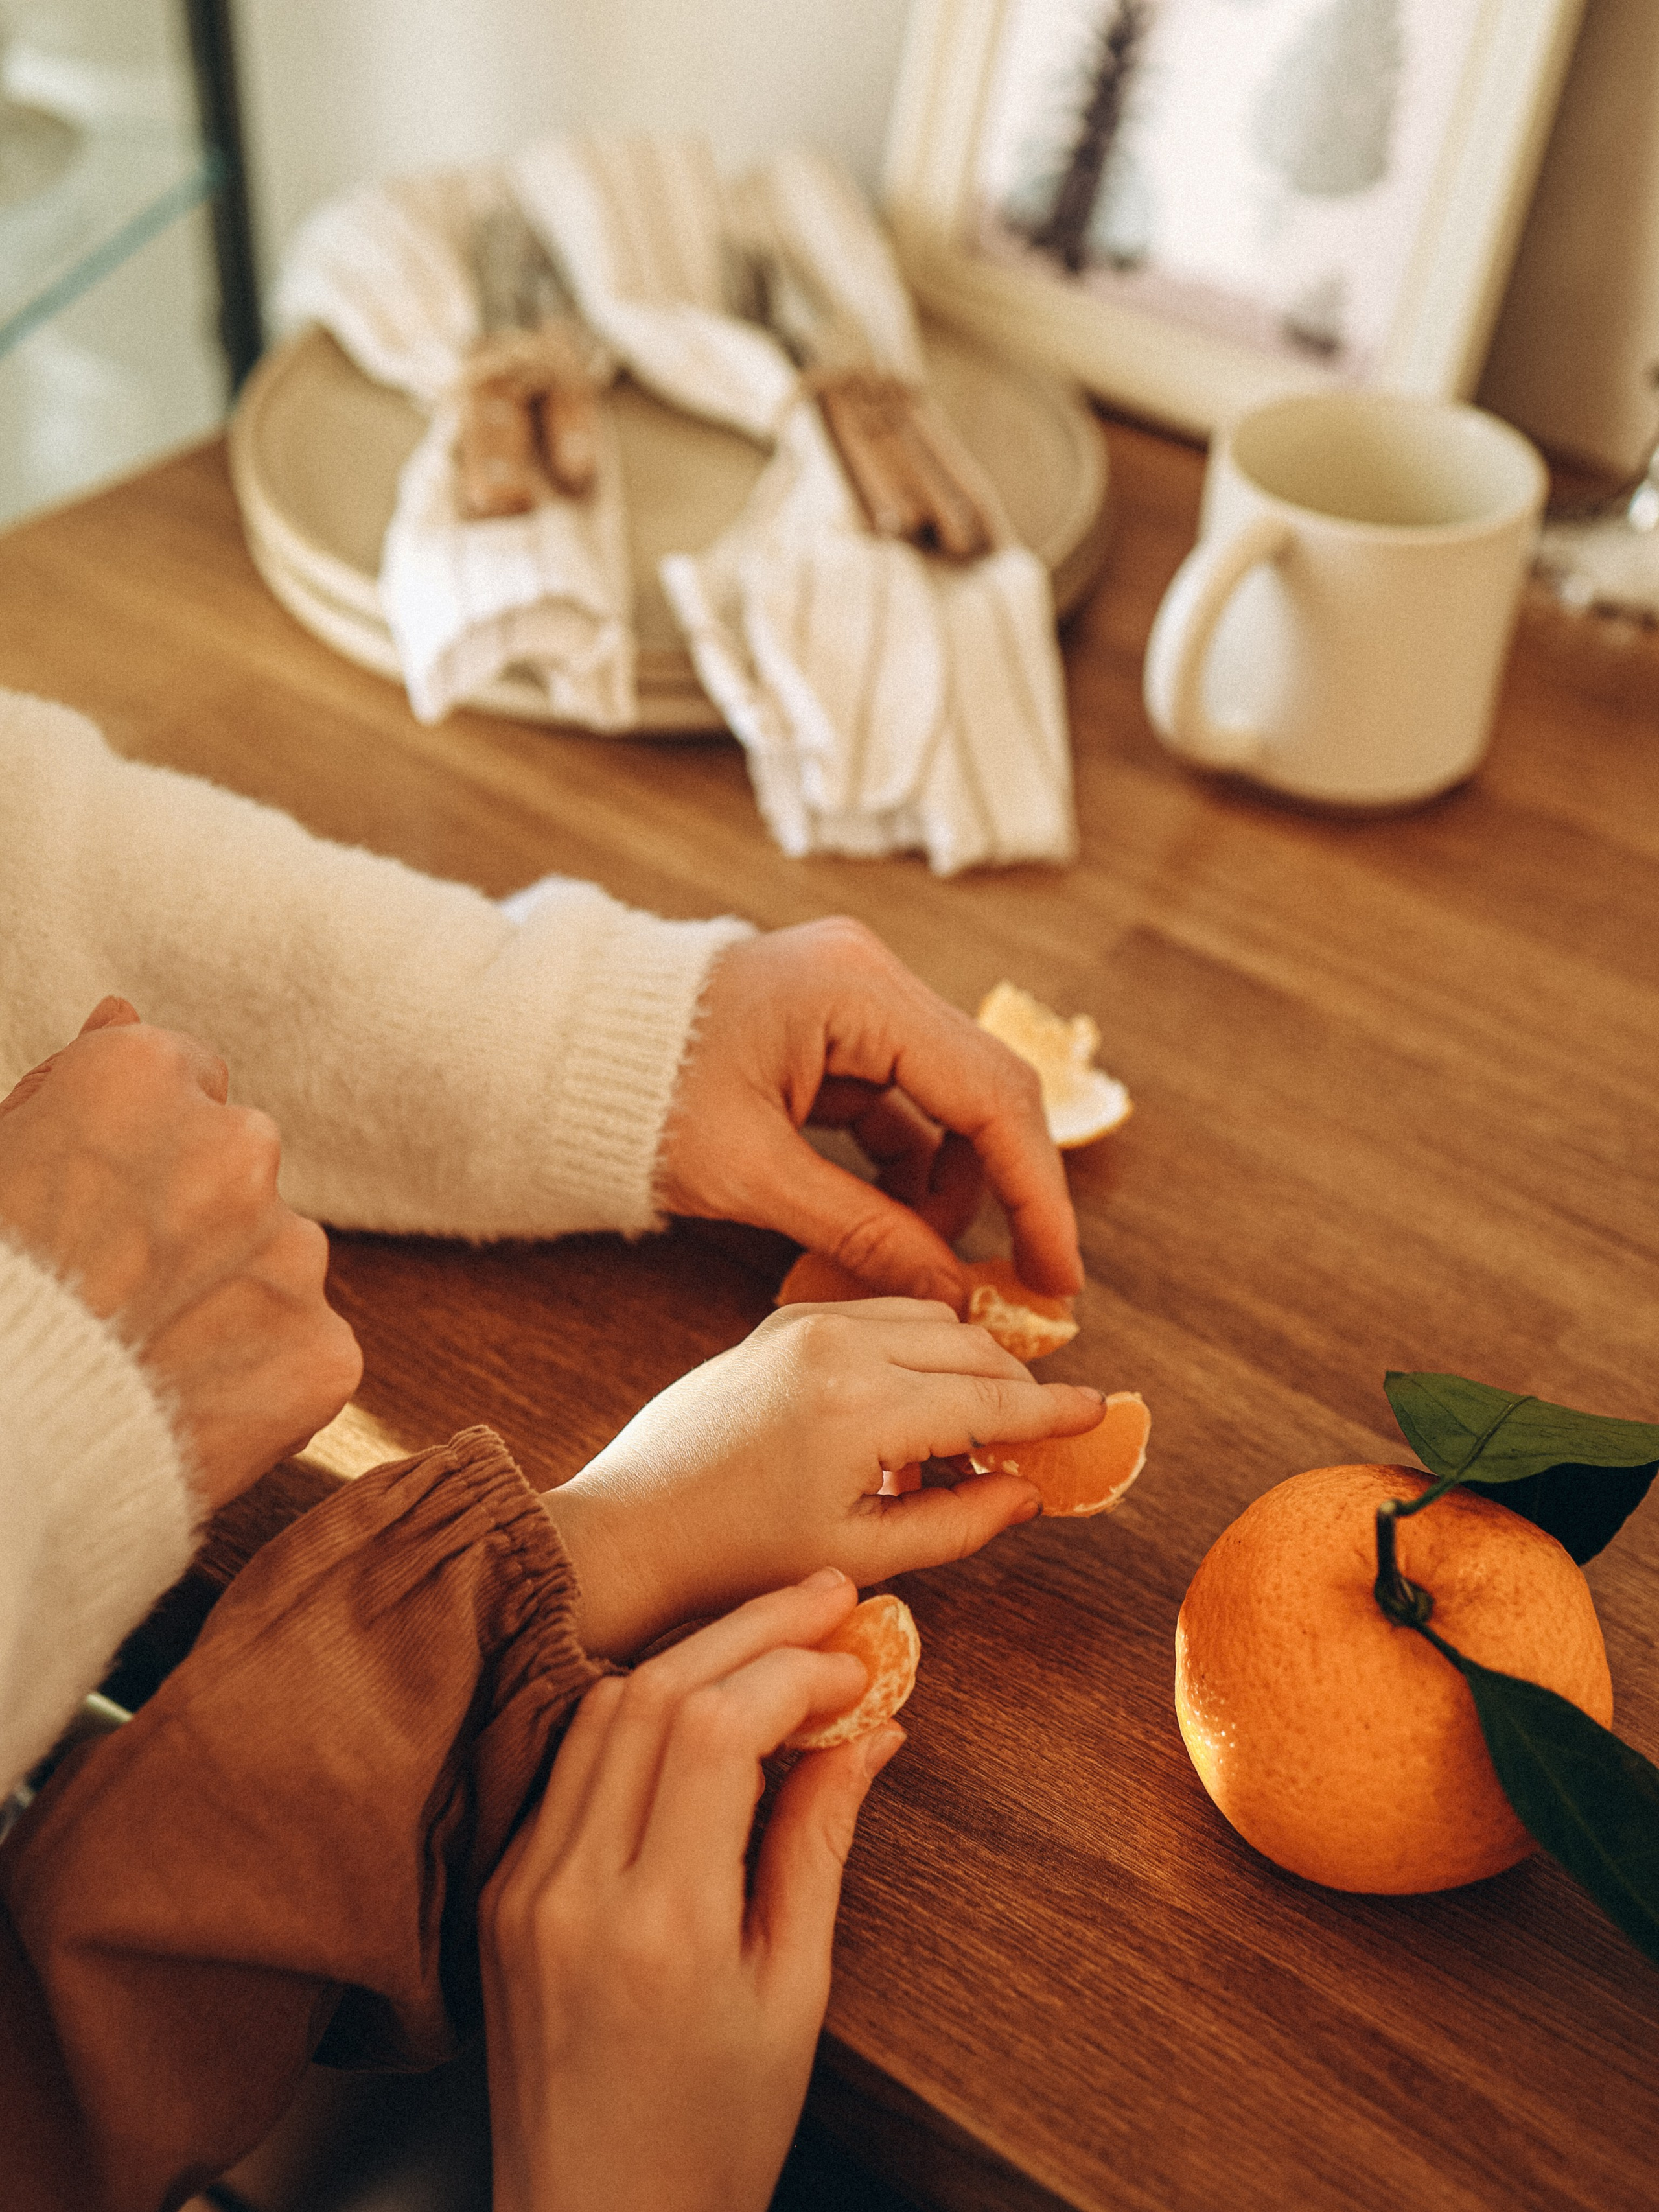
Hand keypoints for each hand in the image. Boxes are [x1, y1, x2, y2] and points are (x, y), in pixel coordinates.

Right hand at [0, 998, 361, 1508]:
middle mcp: (239, 1146)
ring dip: (229, 1295)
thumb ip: (68, 1085)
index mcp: (141, 1078)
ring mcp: (291, 1251)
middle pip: (235, 1167)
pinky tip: (186, 1409)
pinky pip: (305, 1352)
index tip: (96, 1202)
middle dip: (190, 1215)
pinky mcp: (326, 1351)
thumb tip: (123, 1014)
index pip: (181, 1078)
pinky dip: (258, 1380)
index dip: (132, 1148)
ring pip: (275, 1258)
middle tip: (113, 1288)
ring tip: (140, 1357)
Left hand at [480, 1571, 900, 2211]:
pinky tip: (704, 1701)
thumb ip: (821, 1843)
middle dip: (752, 1627)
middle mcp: (574, 1891)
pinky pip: (573, 1760)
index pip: (718, 1729)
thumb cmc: (713, 2135)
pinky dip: (644, 1710)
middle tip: (830, 1600)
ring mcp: (525, 1887)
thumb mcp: (795, 1992)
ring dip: (696, 1654)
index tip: (860, 1662)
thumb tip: (870, 1729)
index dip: (796, 1670)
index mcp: (661, 1927)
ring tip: (777, 1636)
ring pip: (605, 1708)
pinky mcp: (505, 1891)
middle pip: (656, 1693)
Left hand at [543, 1297, 1102, 1657]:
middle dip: (1018, 1392)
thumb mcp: (862, 1555)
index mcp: (862, 1406)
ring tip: (966, 1446)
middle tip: (1035, 1447)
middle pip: (973, 1346)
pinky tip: (910, 1419)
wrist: (626, 1531)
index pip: (993, 1399)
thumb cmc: (735, 1560)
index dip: (1056, 1413)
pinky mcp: (780, 1321)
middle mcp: (838, 1343)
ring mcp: (805, 1322)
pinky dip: (918, 1351)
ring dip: (968, 1368)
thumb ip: (958, 1521)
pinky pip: (881, 1315)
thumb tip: (1029, 1493)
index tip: (1103, 1413)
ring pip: (932, 1320)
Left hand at [657, 920, 1080, 1304]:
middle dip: (1008, 1191)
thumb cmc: (636, 1098)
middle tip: (1024, 1281)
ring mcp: (856, 1000)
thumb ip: (860, 1232)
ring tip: (922, 1261)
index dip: (1035, 1191)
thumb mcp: (748, 1176)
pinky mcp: (836, 1032)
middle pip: (986, 1090)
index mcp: (856, 990)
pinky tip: (893, 1228)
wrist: (556, 1049)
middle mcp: (871, 978)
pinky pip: (904, 1104)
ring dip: (951, 1186)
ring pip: (950, 1102)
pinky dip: (909, 1169)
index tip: (1058, 1273)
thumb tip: (952, 1293)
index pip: (988, 1093)